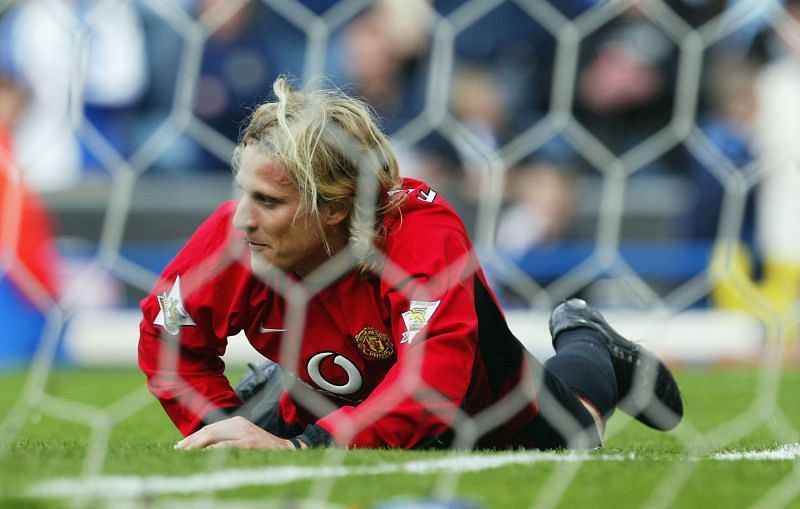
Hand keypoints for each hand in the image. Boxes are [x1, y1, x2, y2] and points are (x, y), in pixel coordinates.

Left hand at [174, 416, 295, 449]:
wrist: (285, 450)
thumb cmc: (261, 447)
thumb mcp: (243, 439)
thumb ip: (227, 439)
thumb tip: (204, 446)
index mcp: (236, 422)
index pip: (209, 428)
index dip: (193, 436)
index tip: (180, 445)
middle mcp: (239, 424)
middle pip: (209, 430)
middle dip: (191, 440)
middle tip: (178, 450)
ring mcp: (244, 433)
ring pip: (214, 436)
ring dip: (197, 444)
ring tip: (185, 452)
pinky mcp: (248, 443)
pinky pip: (226, 445)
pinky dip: (213, 449)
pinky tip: (203, 453)